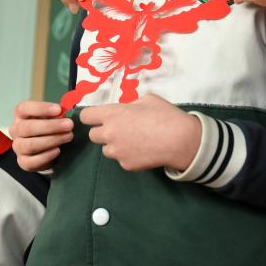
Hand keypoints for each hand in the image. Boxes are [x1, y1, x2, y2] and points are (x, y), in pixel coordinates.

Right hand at [11, 100, 73, 170]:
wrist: (46, 149)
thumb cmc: (49, 127)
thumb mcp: (52, 117)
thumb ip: (58, 114)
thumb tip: (66, 113)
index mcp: (20, 114)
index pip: (24, 108)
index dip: (41, 108)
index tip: (58, 109)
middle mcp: (16, 129)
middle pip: (28, 127)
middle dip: (50, 126)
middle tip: (69, 125)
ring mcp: (18, 146)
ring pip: (30, 145)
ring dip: (51, 140)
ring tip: (68, 137)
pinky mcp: (23, 162)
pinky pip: (32, 161)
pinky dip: (46, 156)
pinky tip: (58, 150)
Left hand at [80, 93, 200, 171]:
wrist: (180, 140)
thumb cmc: (165, 115)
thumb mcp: (147, 100)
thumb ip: (129, 105)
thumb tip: (124, 110)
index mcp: (112, 114)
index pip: (86, 116)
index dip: (92, 116)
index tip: (99, 117)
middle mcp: (110, 134)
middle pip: (93, 135)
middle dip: (103, 132)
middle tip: (120, 129)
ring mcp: (117, 152)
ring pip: (106, 149)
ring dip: (115, 145)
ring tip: (135, 141)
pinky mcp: (126, 165)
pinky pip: (121, 159)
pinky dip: (128, 155)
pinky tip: (143, 150)